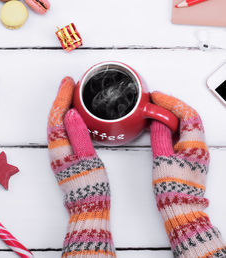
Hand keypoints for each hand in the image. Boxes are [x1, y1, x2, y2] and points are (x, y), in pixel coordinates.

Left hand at [47, 77, 115, 256]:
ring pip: (57, 124)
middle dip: (60, 98)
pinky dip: (66, 118)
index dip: (62, 97)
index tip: (69, 82)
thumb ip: (78, 135)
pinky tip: (73, 115)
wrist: (88, 208)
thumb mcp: (87, 158)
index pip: (57, 115)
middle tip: (69, 83)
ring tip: (71, 94)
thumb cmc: (90, 186)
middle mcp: (55, 149)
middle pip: (54, 117)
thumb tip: (70, 113)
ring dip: (62, 107)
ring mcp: (59, 153)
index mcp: (59, 147)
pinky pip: (63, 131)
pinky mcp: (65, 157)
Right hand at [150, 92, 225, 257]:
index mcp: (194, 146)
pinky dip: (171, 127)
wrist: (180, 207)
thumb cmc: (174, 188)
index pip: (187, 114)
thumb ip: (160, 137)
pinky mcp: (188, 157)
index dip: (172, 102)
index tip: (158, 98)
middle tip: (156, 101)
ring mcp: (194, 152)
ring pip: (185, 126)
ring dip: (171, 116)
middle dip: (172, 106)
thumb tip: (158, 123)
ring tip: (157, 111)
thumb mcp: (162, 159)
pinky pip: (181, 135)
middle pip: (189, 117)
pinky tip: (161, 127)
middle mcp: (198, 147)